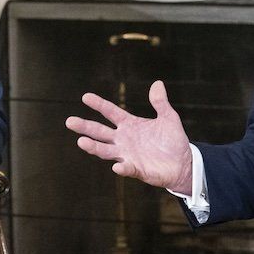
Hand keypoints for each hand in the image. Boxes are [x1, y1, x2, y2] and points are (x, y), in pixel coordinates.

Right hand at [66, 80, 192, 192]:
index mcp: (130, 125)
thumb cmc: (173, 140)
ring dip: (94, 147)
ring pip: (106, 151)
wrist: (183, 163)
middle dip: (85, 126)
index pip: (110, 112)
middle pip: (100, 132)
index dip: (98, 104)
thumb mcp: (169, 118)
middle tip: (70, 121)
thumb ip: (160, 103)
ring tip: (81, 142)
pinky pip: (127, 169)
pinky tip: (117, 167)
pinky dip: (122, 168)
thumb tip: (157, 83)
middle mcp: (123, 140)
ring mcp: (128, 155)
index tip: (85, 96)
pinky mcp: (137, 169)